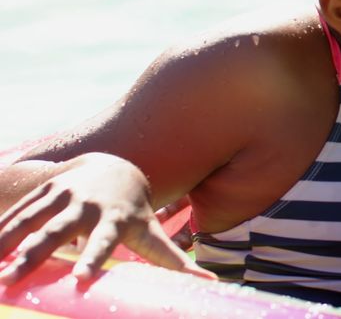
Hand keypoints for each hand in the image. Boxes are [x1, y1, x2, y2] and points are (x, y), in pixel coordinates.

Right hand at [0, 153, 214, 284]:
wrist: (114, 166)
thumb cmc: (135, 211)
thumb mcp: (153, 232)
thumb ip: (175, 260)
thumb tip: (212, 282)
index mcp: (114, 219)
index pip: (104, 242)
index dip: (93, 259)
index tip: (80, 280)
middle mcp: (86, 206)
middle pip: (58, 232)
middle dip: (35, 255)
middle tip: (14, 280)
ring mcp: (62, 195)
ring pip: (31, 220)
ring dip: (8, 242)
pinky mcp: (44, 191)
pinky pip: (18, 212)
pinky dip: (0, 229)